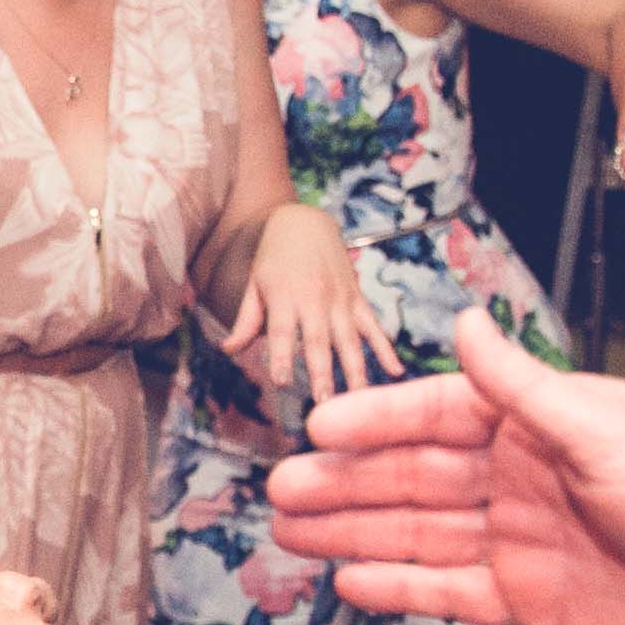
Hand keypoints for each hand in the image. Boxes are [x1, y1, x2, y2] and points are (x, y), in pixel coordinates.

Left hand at [217, 203, 388, 409]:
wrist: (306, 221)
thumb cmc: (274, 258)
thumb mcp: (255, 284)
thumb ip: (246, 320)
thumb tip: (228, 350)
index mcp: (284, 297)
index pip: (282, 330)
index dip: (283, 355)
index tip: (282, 381)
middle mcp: (314, 299)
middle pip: (319, 340)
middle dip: (323, 372)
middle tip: (325, 403)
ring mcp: (340, 299)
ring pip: (350, 339)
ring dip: (355, 369)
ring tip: (359, 398)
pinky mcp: (358, 298)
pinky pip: (374, 326)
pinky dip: (386, 348)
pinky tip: (396, 372)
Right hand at [265, 311, 624, 624]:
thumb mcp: (607, 433)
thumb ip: (525, 389)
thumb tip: (464, 322)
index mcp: (540, 425)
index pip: (441, 413)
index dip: (378, 421)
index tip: (319, 427)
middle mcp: (520, 477)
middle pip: (416, 477)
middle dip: (347, 482)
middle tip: (280, 487)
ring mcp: (519, 538)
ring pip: (418, 533)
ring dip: (354, 531)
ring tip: (289, 531)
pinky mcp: (526, 599)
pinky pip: (448, 590)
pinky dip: (400, 586)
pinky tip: (349, 580)